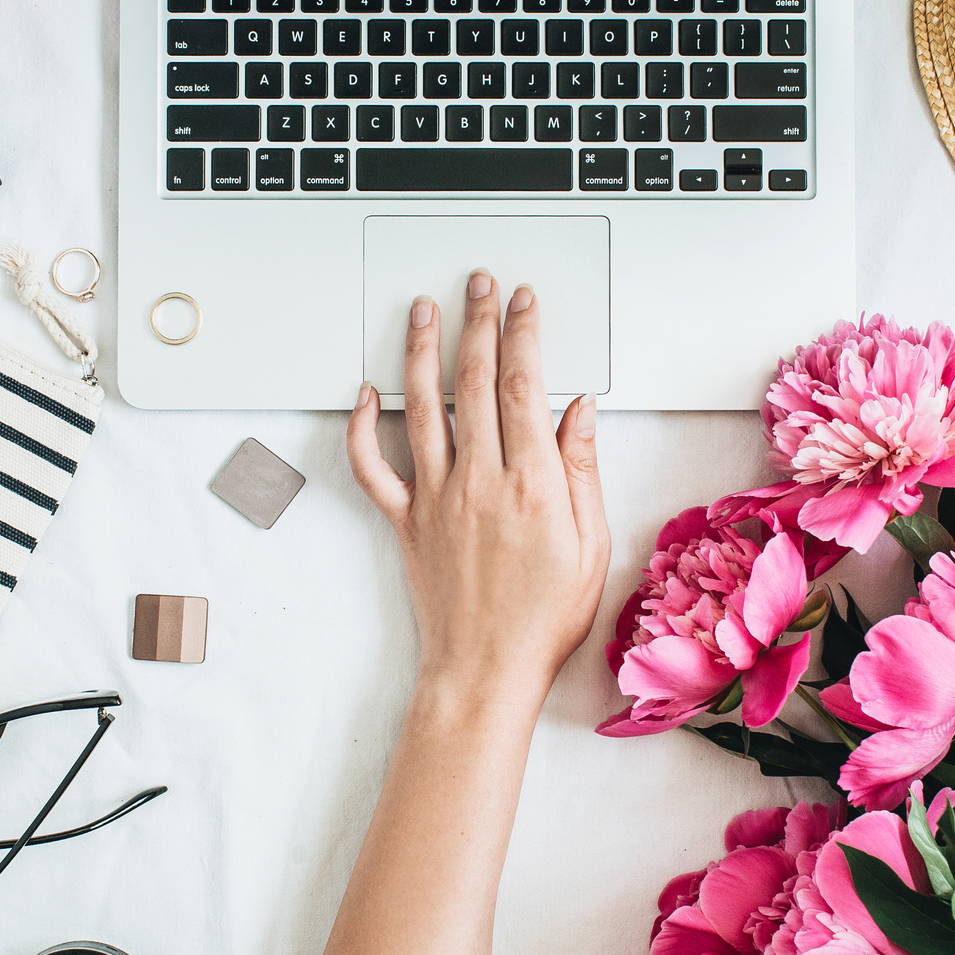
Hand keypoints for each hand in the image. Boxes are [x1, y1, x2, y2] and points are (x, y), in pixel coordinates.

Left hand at [347, 270, 609, 708]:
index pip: (526, 385)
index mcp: (531, 483)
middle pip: (475, 379)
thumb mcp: (591, 545)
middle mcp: (479, 480)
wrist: (486, 670)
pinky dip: (363, 425)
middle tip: (479, 284)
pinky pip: (373, 465)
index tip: (524, 301)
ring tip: (423, 310)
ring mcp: (436, 497)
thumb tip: (580, 411)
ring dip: (421, 349)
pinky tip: (366, 393)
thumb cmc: (544, 618)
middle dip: (478, 321)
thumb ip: (581, 470)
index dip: (524, 333)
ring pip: (422, 405)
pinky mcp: (405, 520)